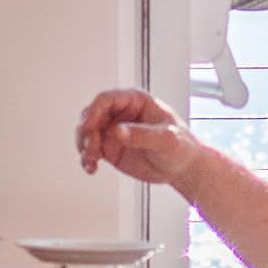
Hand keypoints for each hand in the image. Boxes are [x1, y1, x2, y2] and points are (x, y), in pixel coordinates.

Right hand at [75, 88, 199, 185]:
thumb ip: (142, 135)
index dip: (94, 112)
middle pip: (92, 115)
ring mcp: (114, 131)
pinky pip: (91, 150)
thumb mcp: (166, 139)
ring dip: (84, 147)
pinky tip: (91, 167)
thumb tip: (118, 131)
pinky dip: (87, 159)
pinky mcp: (111, 148)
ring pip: (87, 133)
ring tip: (91, 162)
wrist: (183, 168)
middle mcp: (121, 114)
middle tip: (92, 149)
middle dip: (87, 132)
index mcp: (136, 101)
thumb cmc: (181, 146)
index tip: (89, 128)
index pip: (106, 99)